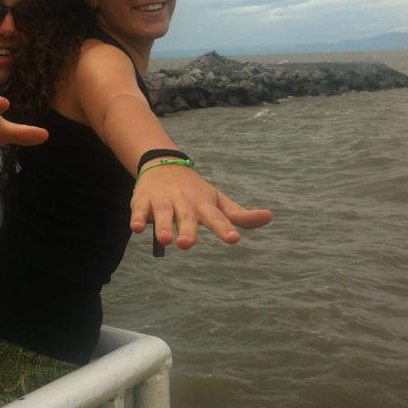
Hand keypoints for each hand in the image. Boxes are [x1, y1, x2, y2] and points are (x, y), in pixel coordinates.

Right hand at [130, 164, 272, 248]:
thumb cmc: (194, 189)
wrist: (162, 162)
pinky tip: (137, 227)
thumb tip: (269, 216)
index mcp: (203, 204)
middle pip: (186, 217)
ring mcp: (162, 200)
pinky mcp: (143, 200)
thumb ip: (238, 214)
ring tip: (165, 240)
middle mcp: (183, 202)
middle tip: (187, 244)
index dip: (224, 227)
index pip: (216, 217)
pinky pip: (139, 210)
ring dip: (162, 226)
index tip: (233, 238)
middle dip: (187, 230)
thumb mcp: (217, 199)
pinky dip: (138, 217)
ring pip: (162, 214)